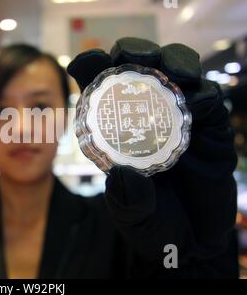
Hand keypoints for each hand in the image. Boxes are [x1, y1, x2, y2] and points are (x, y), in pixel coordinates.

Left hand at [68, 38, 237, 272]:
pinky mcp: (211, 130)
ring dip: (175, 63)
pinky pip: (209, 102)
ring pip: (178, 74)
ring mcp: (180, 119)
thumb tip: (122, 175)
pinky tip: (197, 101)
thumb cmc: (155, 223)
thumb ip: (127, 200)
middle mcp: (147, 117)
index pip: (102, 89)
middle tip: (133, 57)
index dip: (93, 69)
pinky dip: (203, 96)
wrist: (194, 241)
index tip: (83, 63)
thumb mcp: (133, 216)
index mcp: (117, 129)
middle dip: (135, 53)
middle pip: (140, 69)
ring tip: (173, 70)